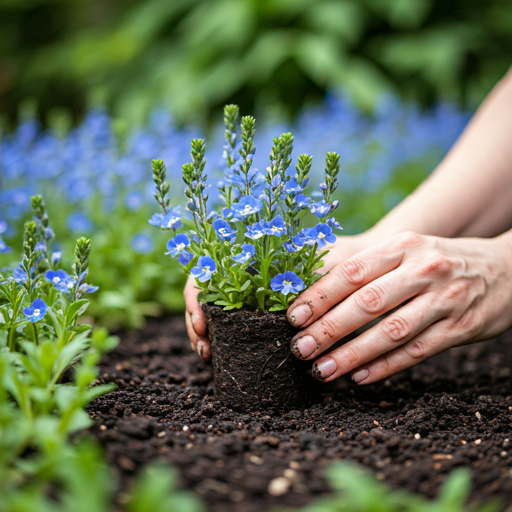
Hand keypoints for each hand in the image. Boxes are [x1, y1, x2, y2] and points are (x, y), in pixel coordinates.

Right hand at [183, 232, 375, 359]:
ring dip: (205, 336)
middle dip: (196, 324)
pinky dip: (223, 340)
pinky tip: (222, 355)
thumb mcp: (317, 267)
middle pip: (203, 297)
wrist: (358, 265)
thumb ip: (294, 280)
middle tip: (205, 350)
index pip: (205, 273)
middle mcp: (243, 274)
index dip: (196, 298)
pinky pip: (232, 326)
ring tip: (210, 356)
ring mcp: (249, 294)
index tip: (202, 322)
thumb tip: (277, 309)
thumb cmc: (338, 260)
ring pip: (213, 314)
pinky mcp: (259, 312)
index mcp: (249, 257)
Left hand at [287, 231, 511, 383]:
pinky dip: (385, 366)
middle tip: (299, 348)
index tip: (293, 316)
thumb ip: (364, 267)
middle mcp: (423, 270)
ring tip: (322, 370)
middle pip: (367, 303)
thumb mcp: (403, 250)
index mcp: (401, 246)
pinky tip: (359, 377)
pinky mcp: (460, 328)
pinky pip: (416, 352)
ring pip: (391, 332)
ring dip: (352, 354)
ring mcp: (444, 300)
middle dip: (328, 329)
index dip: (319, 295)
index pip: (352, 271)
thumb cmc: (436, 260)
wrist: (504, 268)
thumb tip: (311, 288)